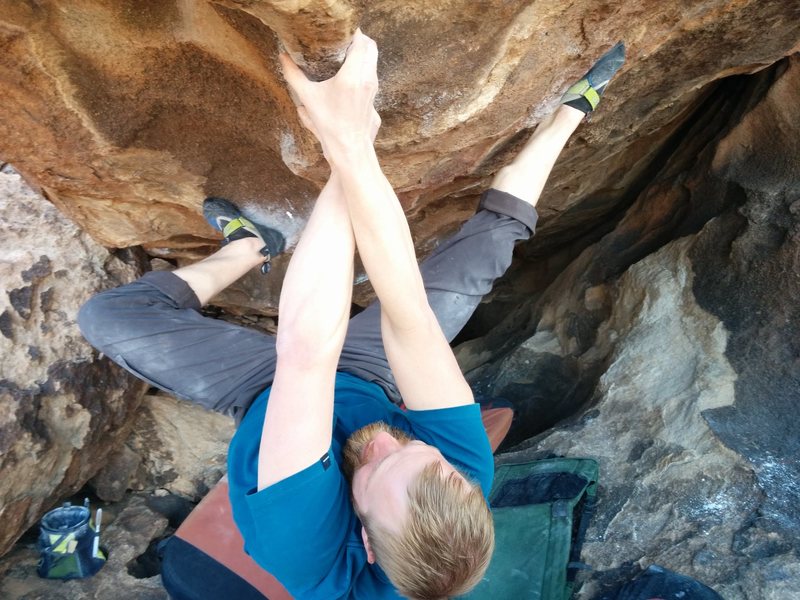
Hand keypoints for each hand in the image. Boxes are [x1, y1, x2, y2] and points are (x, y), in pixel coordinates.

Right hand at [280, 29, 379, 156]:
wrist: (349, 148)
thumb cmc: (329, 126)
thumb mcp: (308, 99)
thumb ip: (294, 75)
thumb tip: (283, 57)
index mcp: (352, 76)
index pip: (360, 42)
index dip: (351, 33)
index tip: (339, 33)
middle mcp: (366, 79)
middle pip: (371, 46)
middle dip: (358, 39)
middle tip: (342, 40)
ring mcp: (373, 87)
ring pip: (373, 58)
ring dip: (362, 51)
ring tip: (345, 53)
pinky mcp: (375, 95)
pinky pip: (372, 71)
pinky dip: (364, 64)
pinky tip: (349, 71)